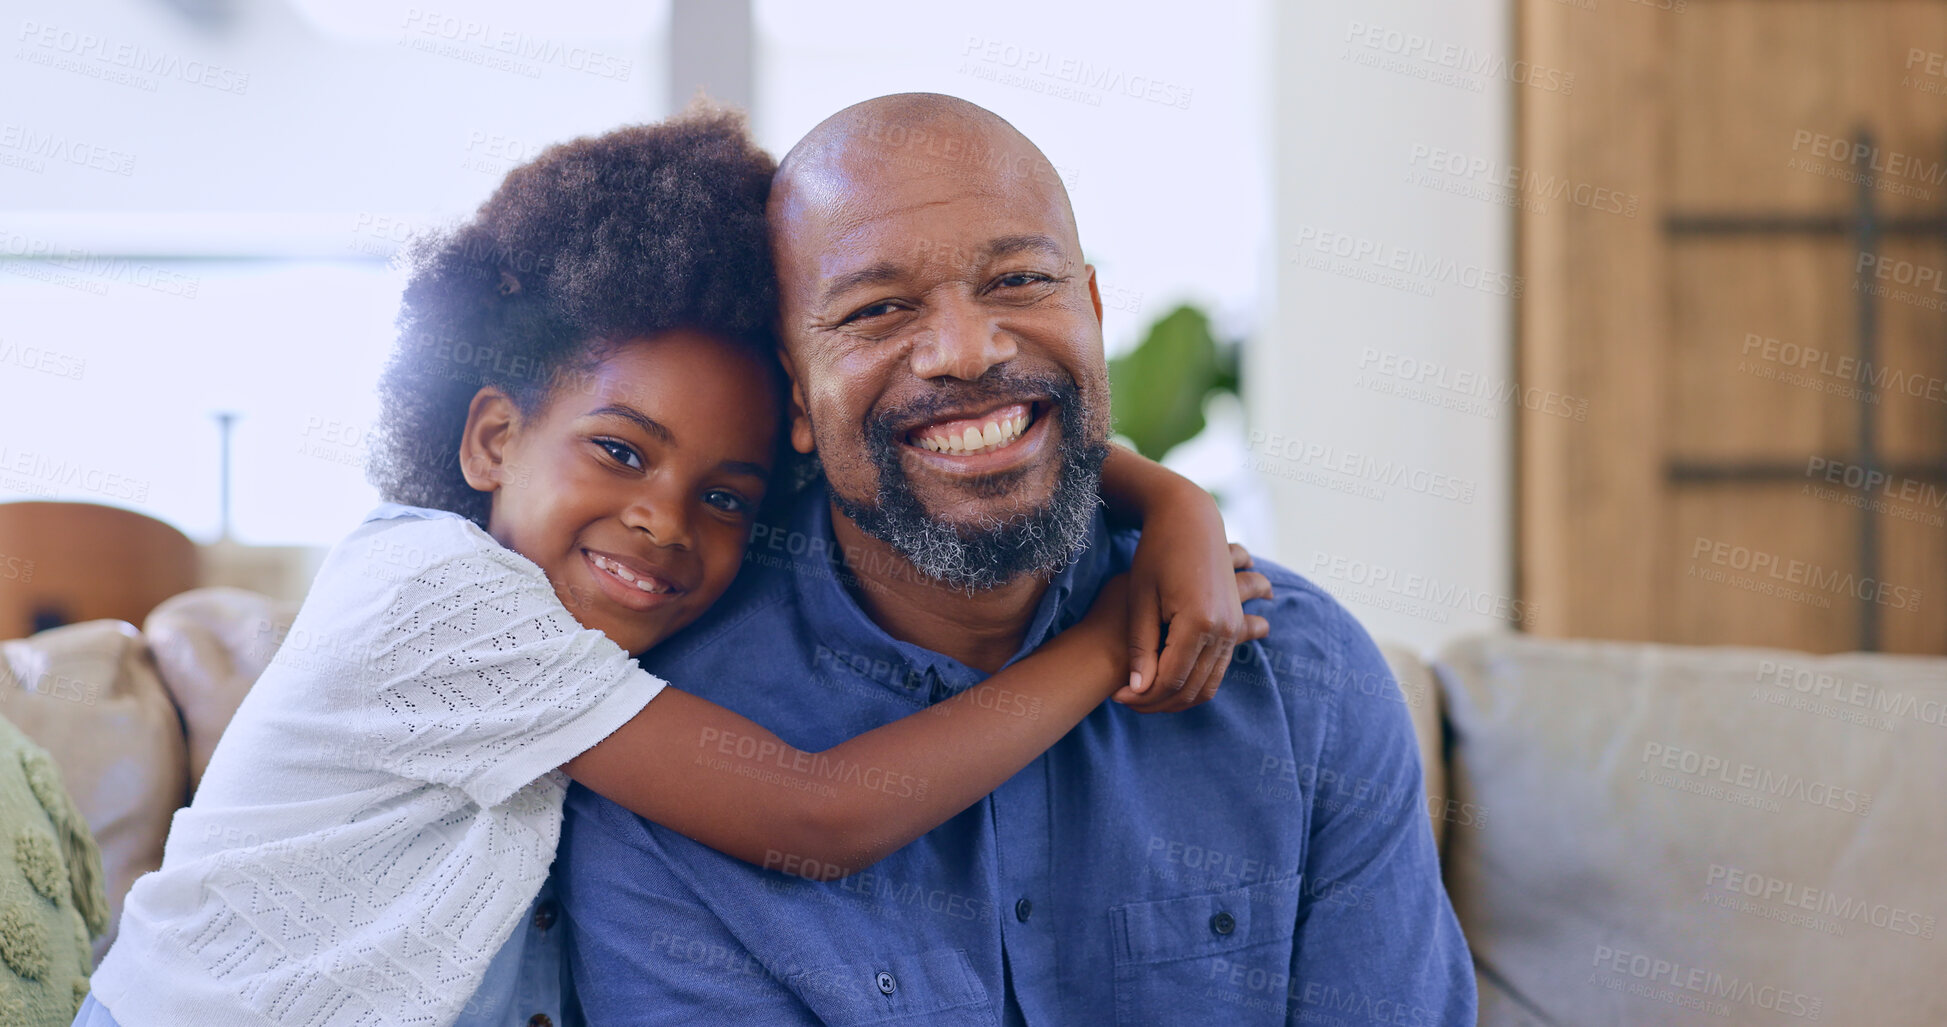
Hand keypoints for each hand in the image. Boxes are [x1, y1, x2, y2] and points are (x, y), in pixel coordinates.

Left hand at [1116, 537, 1271, 714]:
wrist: (1190, 518)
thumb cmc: (1157, 553)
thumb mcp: (1140, 599)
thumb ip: (1141, 647)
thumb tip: (1138, 689)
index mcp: (1198, 622)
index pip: (1170, 680)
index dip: (1141, 696)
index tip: (1116, 696)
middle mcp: (1224, 629)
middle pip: (1191, 688)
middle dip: (1156, 702)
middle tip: (1126, 699)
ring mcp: (1235, 628)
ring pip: (1208, 684)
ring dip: (1177, 697)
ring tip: (1143, 694)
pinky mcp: (1236, 625)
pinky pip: (1218, 668)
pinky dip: (1195, 682)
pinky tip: (1167, 682)